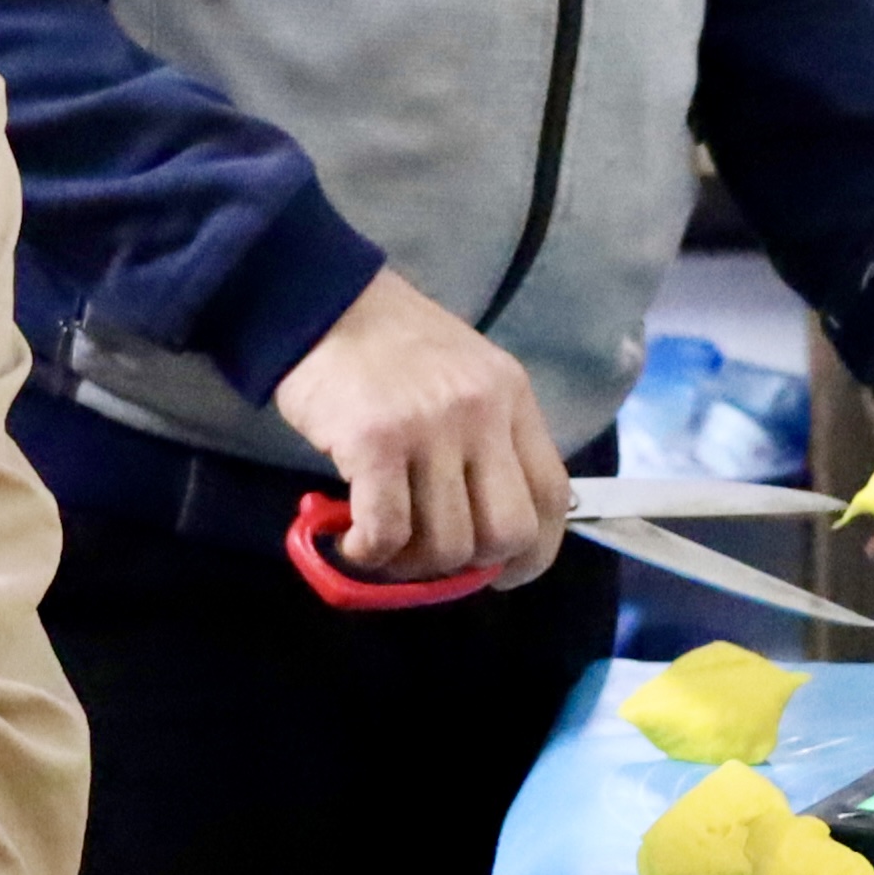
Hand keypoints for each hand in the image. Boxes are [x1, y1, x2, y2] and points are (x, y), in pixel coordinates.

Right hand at [270, 264, 569, 583]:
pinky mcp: (375, 442)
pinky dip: (369, 554)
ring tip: (382, 543)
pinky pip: (387, 532)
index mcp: (511, 397)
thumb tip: (480, 534)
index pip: (553, 495)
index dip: (534, 552)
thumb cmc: (388, 347)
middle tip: (429, 555)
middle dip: (470, 564)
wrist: (319, 301)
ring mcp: (431, 427)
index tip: (501, 572)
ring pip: (447, 544)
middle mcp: (482, 413)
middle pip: (507, 531)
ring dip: (411, 563)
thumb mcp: (463, 379)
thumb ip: (484, 442)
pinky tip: (352, 540)